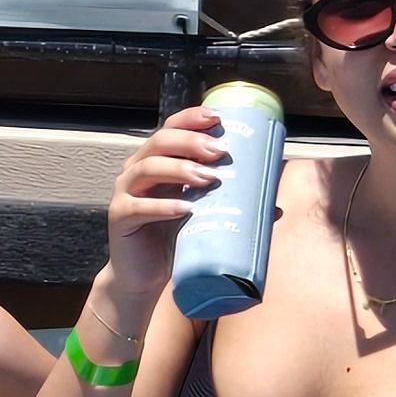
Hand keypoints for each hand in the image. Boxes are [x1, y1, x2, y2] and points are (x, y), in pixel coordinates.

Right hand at [101, 106, 228, 324]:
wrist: (144, 277)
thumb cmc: (174, 241)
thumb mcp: (202, 215)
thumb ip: (228, 204)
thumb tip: (275, 207)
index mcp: (157, 162)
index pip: (170, 129)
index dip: (190, 119)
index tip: (217, 119)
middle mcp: (137, 171)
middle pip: (159, 142)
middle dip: (191, 143)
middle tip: (219, 152)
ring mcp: (125, 193)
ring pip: (147, 169)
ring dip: (180, 170)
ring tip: (208, 178)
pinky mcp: (120, 217)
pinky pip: (138, 206)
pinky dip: (163, 205)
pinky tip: (185, 209)